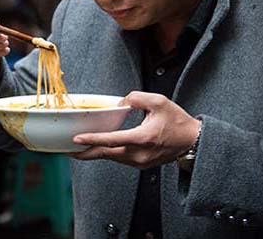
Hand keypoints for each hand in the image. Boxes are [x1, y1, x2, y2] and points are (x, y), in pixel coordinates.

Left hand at [70, 91, 200, 168]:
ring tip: (78, 149)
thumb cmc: (177, 121)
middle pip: (106, 154)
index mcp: (142, 138)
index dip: (92, 139)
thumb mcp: (158, 101)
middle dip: (85, 152)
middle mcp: (139, 154)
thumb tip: (120, 103)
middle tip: (68, 149)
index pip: (111, 140)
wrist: (193, 141)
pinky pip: (120, 159)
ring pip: (112, 158)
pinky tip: (98, 149)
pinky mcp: (142, 165)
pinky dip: (107, 154)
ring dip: (95, 153)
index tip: (77, 139)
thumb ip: (136, 98)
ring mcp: (140, 162)